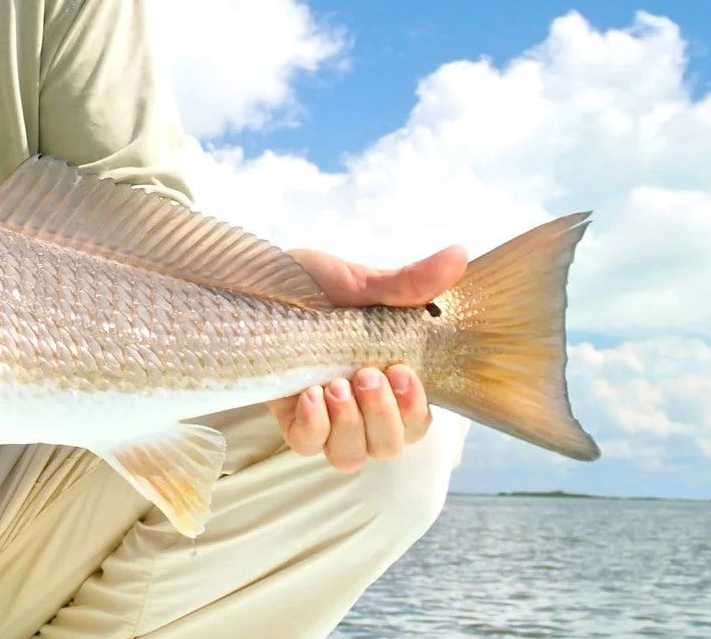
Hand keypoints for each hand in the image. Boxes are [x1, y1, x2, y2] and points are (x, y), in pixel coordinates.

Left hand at [266, 246, 467, 471]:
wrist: (252, 281)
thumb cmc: (310, 285)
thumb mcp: (360, 282)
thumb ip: (408, 282)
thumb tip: (458, 254)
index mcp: (388, 378)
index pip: (417, 423)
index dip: (415, 410)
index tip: (401, 373)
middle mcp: (360, 405)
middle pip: (388, 447)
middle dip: (384, 417)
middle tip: (367, 375)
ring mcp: (324, 414)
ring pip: (350, 455)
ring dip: (350, 426)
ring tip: (337, 385)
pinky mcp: (289, 416)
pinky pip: (307, 445)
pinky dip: (314, 426)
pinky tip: (309, 395)